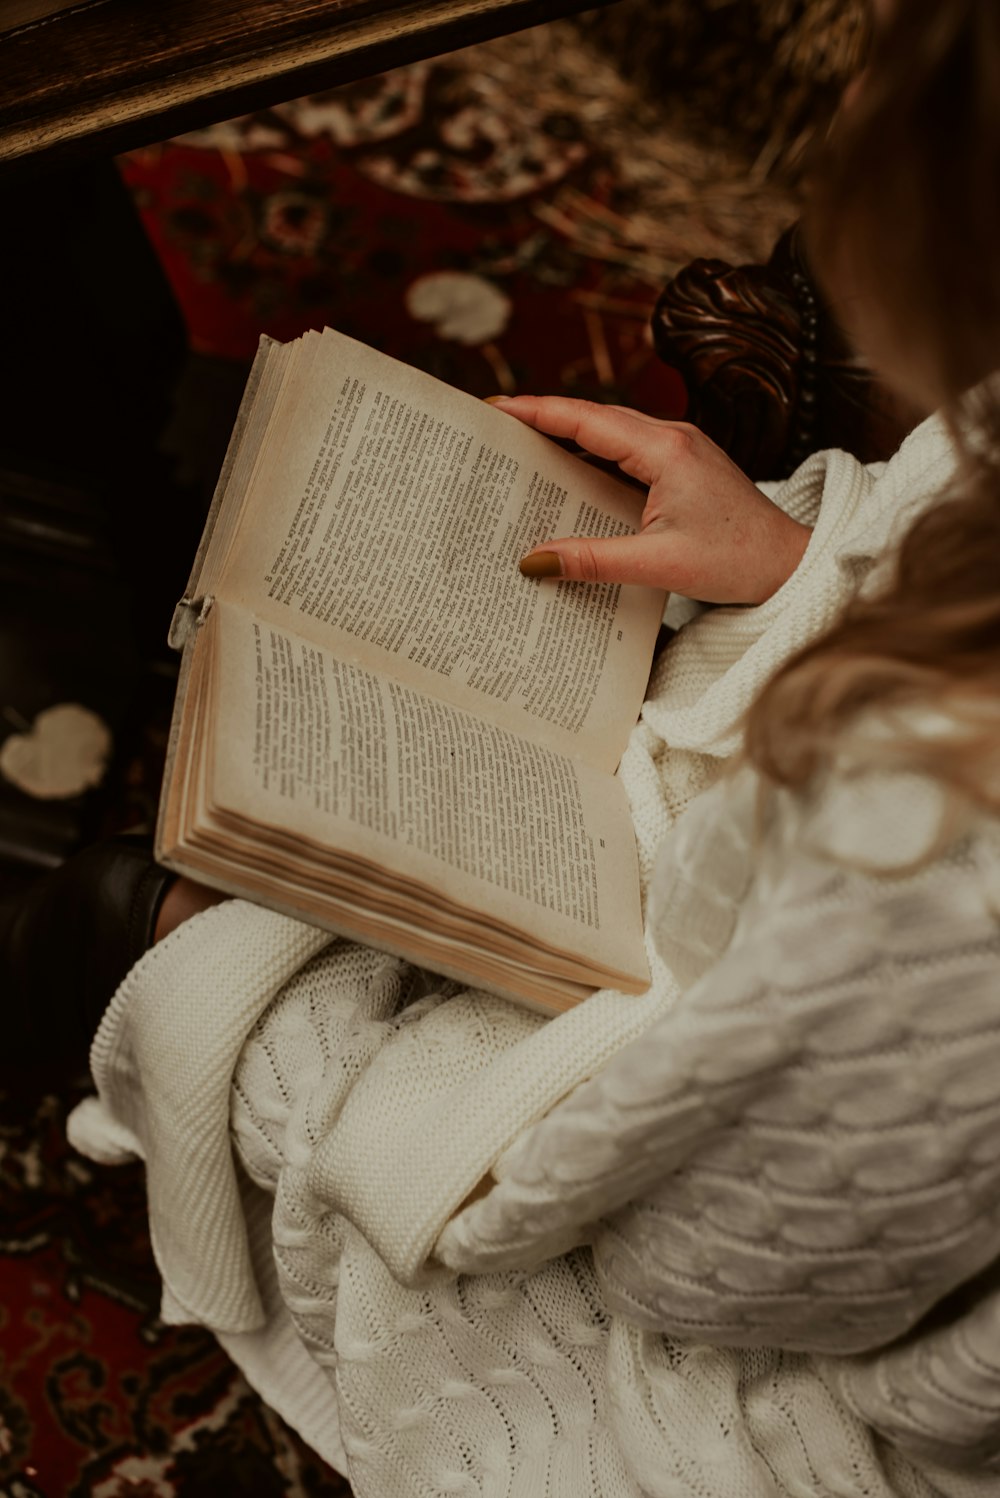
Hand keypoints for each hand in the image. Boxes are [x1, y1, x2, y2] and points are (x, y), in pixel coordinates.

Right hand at [493, 396, 809, 603]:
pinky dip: (592, 452)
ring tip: (521, 443)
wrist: (790, 564)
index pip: (587, 420)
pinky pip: (627, 448)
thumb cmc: (736, 562)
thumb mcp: (658, 566)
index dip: (537, 411)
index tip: (495, 407)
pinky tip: (570, 469)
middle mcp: (673, 437)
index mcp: (666, 450)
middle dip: (543, 417)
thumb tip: (533, 561)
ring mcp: (680, 448)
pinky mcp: (684, 465)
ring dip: (567, 433)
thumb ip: (592, 560)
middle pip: (594, 417)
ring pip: (611, 430)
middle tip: (495, 424)